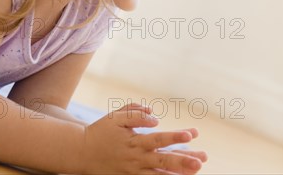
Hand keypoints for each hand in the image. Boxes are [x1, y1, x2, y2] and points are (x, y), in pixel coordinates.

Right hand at [81, 103, 206, 174]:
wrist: (80, 152)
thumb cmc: (101, 131)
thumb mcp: (116, 117)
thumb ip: (136, 113)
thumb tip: (155, 117)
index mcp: (134, 141)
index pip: (158, 139)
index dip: (174, 137)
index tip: (191, 134)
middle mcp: (136, 158)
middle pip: (163, 161)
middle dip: (183, 160)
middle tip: (201, 160)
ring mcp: (134, 171)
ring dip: (178, 173)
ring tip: (196, 169)